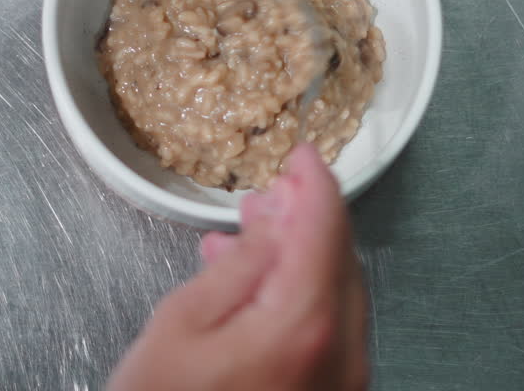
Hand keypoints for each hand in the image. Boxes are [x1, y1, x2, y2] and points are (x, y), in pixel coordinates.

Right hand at [109, 144, 369, 390]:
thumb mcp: (181, 325)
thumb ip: (239, 265)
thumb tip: (278, 220)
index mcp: (303, 326)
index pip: (324, 226)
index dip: (313, 180)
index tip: (300, 155)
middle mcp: (341, 357)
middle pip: (339, 259)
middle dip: (306, 217)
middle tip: (272, 191)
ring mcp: (342, 385)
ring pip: (337, 295)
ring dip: (301, 256)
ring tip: (254, 235)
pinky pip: (330, 331)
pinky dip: (300, 297)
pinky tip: (258, 288)